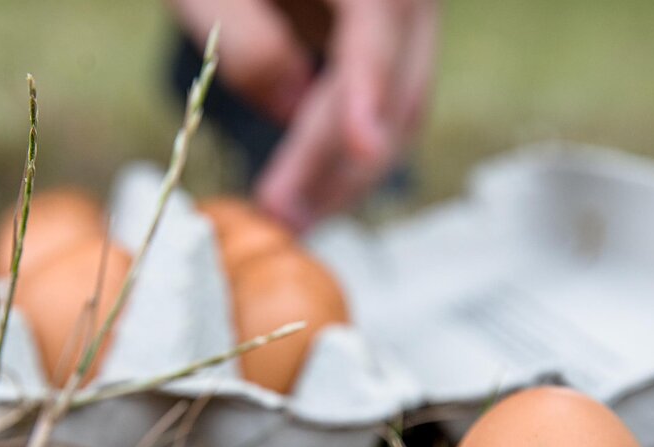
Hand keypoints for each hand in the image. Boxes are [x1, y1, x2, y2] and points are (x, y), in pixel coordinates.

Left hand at [170, 0, 438, 229]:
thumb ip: (246, 38)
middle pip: (398, 90)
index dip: (370, 93)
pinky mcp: (393, 48)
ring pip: (403, 111)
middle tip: (282, 214)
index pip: (378, 30)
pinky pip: (390, 107)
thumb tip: (290, 105)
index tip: (364, 145)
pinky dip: (354, 150)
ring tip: (294, 214)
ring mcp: (407, 24)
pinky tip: (313, 183)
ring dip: (351, 172)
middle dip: (341, 164)